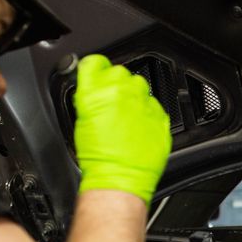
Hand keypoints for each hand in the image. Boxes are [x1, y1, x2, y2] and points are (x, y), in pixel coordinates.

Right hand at [71, 54, 171, 202]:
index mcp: (97, 90)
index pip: (96, 63)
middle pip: (120, 73)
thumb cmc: (97, 156)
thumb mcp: (82, 120)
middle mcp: (123, 92)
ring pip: (139, 87)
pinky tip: (137, 128)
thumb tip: (93, 90)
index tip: (95, 74)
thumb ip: (89, 98)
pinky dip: (146, 112)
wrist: (119, 178)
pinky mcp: (160, 115)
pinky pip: (153, 105)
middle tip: (110, 105)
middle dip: (115, 86)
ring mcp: (144, 103)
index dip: (95, 69)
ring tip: (125, 118)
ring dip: (132, 97)